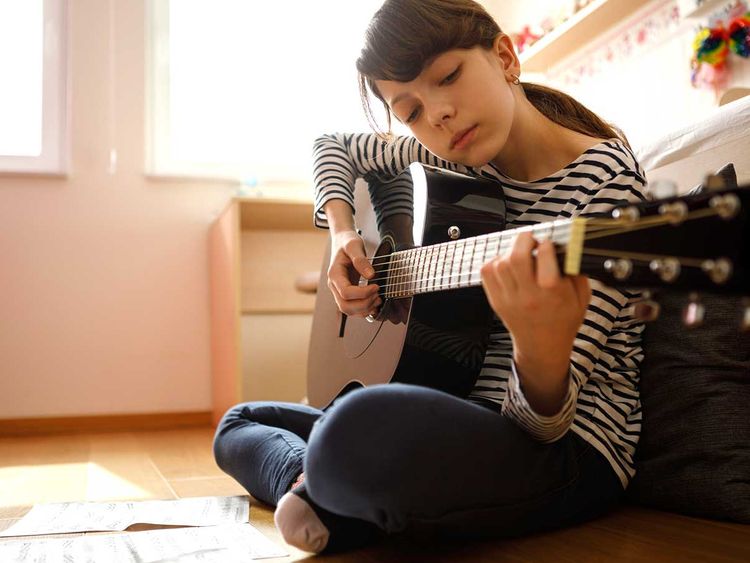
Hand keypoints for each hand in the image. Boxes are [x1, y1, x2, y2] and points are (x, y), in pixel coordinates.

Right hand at [327, 230, 380, 316]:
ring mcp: (339, 290)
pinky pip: (352, 308)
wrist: (342, 241)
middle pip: (345, 306)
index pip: (346, 292)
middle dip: (364, 304)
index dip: (363, 293)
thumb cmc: (346, 242)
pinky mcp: (346, 293)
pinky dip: (363, 310)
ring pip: (348, 310)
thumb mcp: (354, 245)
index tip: (376, 286)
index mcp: (334, 274)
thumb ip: (361, 260)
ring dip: (364, 309)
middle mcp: (334, 285)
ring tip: (378, 299)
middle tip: (378, 295)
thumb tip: (371, 275)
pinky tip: (374, 303)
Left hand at [480, 231, 590, 389]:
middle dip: (523, 239)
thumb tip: (570, 246)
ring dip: (509, 251)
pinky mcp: (496, 301)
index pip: (544, 258)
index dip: (546, 243)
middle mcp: (529, 296)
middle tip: (529, 238)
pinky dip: (494, 262)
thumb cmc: (564, 320)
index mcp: (553, 293)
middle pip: (516, 257)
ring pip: (500, 263)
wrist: (542, 347)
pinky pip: (487, 273)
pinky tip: (506, 264)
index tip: (548, 242)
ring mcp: (509, 299)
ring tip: (519, 253)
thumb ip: (577, 271)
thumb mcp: (582, 298)